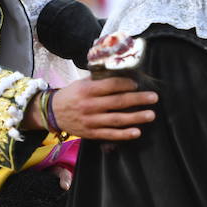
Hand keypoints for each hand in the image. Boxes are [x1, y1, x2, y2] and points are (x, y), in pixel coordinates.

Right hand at [24, 77, 156, 140]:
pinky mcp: (91, 133)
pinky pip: (110, 134)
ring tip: (151, 115)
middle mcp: (89, 105)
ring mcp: (91, 121)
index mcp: (87, 90)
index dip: (126, 85)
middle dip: (138, 99)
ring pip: (117, 119)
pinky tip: (137, 132)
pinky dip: (124, 134)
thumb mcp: (82, 82)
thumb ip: (99, 79)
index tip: (137, 84)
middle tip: (153, 98)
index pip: (110, 86)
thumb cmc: (71, 95)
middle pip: (118, 102)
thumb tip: (120, 72)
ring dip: (136, 117)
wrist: (52, 113)